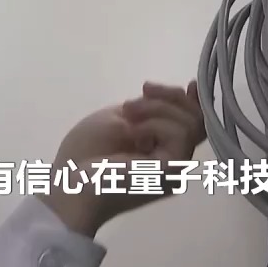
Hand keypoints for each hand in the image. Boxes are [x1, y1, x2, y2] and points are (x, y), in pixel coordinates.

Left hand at [39, 81, 206, 236]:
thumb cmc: (86, 153)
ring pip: (192, 124)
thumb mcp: (119, 117)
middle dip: (168, 98)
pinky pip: (180, 135)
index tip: (188, 84)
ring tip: (129, 116)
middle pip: (197, 119)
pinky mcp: (171, 170)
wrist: (70, 183)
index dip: (195, 101)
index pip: (194, 122)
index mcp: (161, 149)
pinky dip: (155, 124)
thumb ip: (151, 108)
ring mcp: (175, 168)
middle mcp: (174, 159)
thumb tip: (184, 92)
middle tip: (132, 104)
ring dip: (158, 109)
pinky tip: (133, 132)